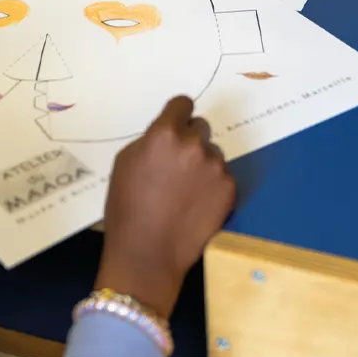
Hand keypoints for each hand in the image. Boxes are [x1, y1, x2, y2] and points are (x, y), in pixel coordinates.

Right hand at [96, 96, 235, 317]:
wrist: (147, 253)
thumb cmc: (127, 206)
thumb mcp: (127, 160)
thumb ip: (151, 139)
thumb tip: (168, 132)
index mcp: (165, 133)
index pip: (183, 103)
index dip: (178, 113)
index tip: (177, 123)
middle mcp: (194, 144)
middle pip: (200, 126)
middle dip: (190, 139)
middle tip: (178, 163)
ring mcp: (215, 167)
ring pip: (212, 153)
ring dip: (202, 163)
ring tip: (186, 190)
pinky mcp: (230, 189)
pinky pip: (222, 176)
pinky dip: (212, 185)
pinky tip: (196, 203)